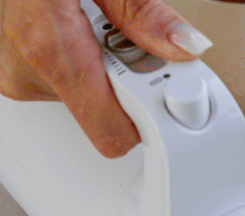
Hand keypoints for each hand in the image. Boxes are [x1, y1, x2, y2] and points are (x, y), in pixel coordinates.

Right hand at [0, 0, 211, 157]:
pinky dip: (69, 59)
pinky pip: (56, 83)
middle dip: (124, 79)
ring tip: (81, 19)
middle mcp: (25, 73)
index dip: (148, 117)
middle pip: (103, 112)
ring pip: (80, 97)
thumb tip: (185, 46)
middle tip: (120, 36)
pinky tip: (63, 24)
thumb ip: (141, 12)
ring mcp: (12, 77)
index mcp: (48, 48)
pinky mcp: (7, 73)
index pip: (114, 132)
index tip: (167, 95)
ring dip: (93, 66)